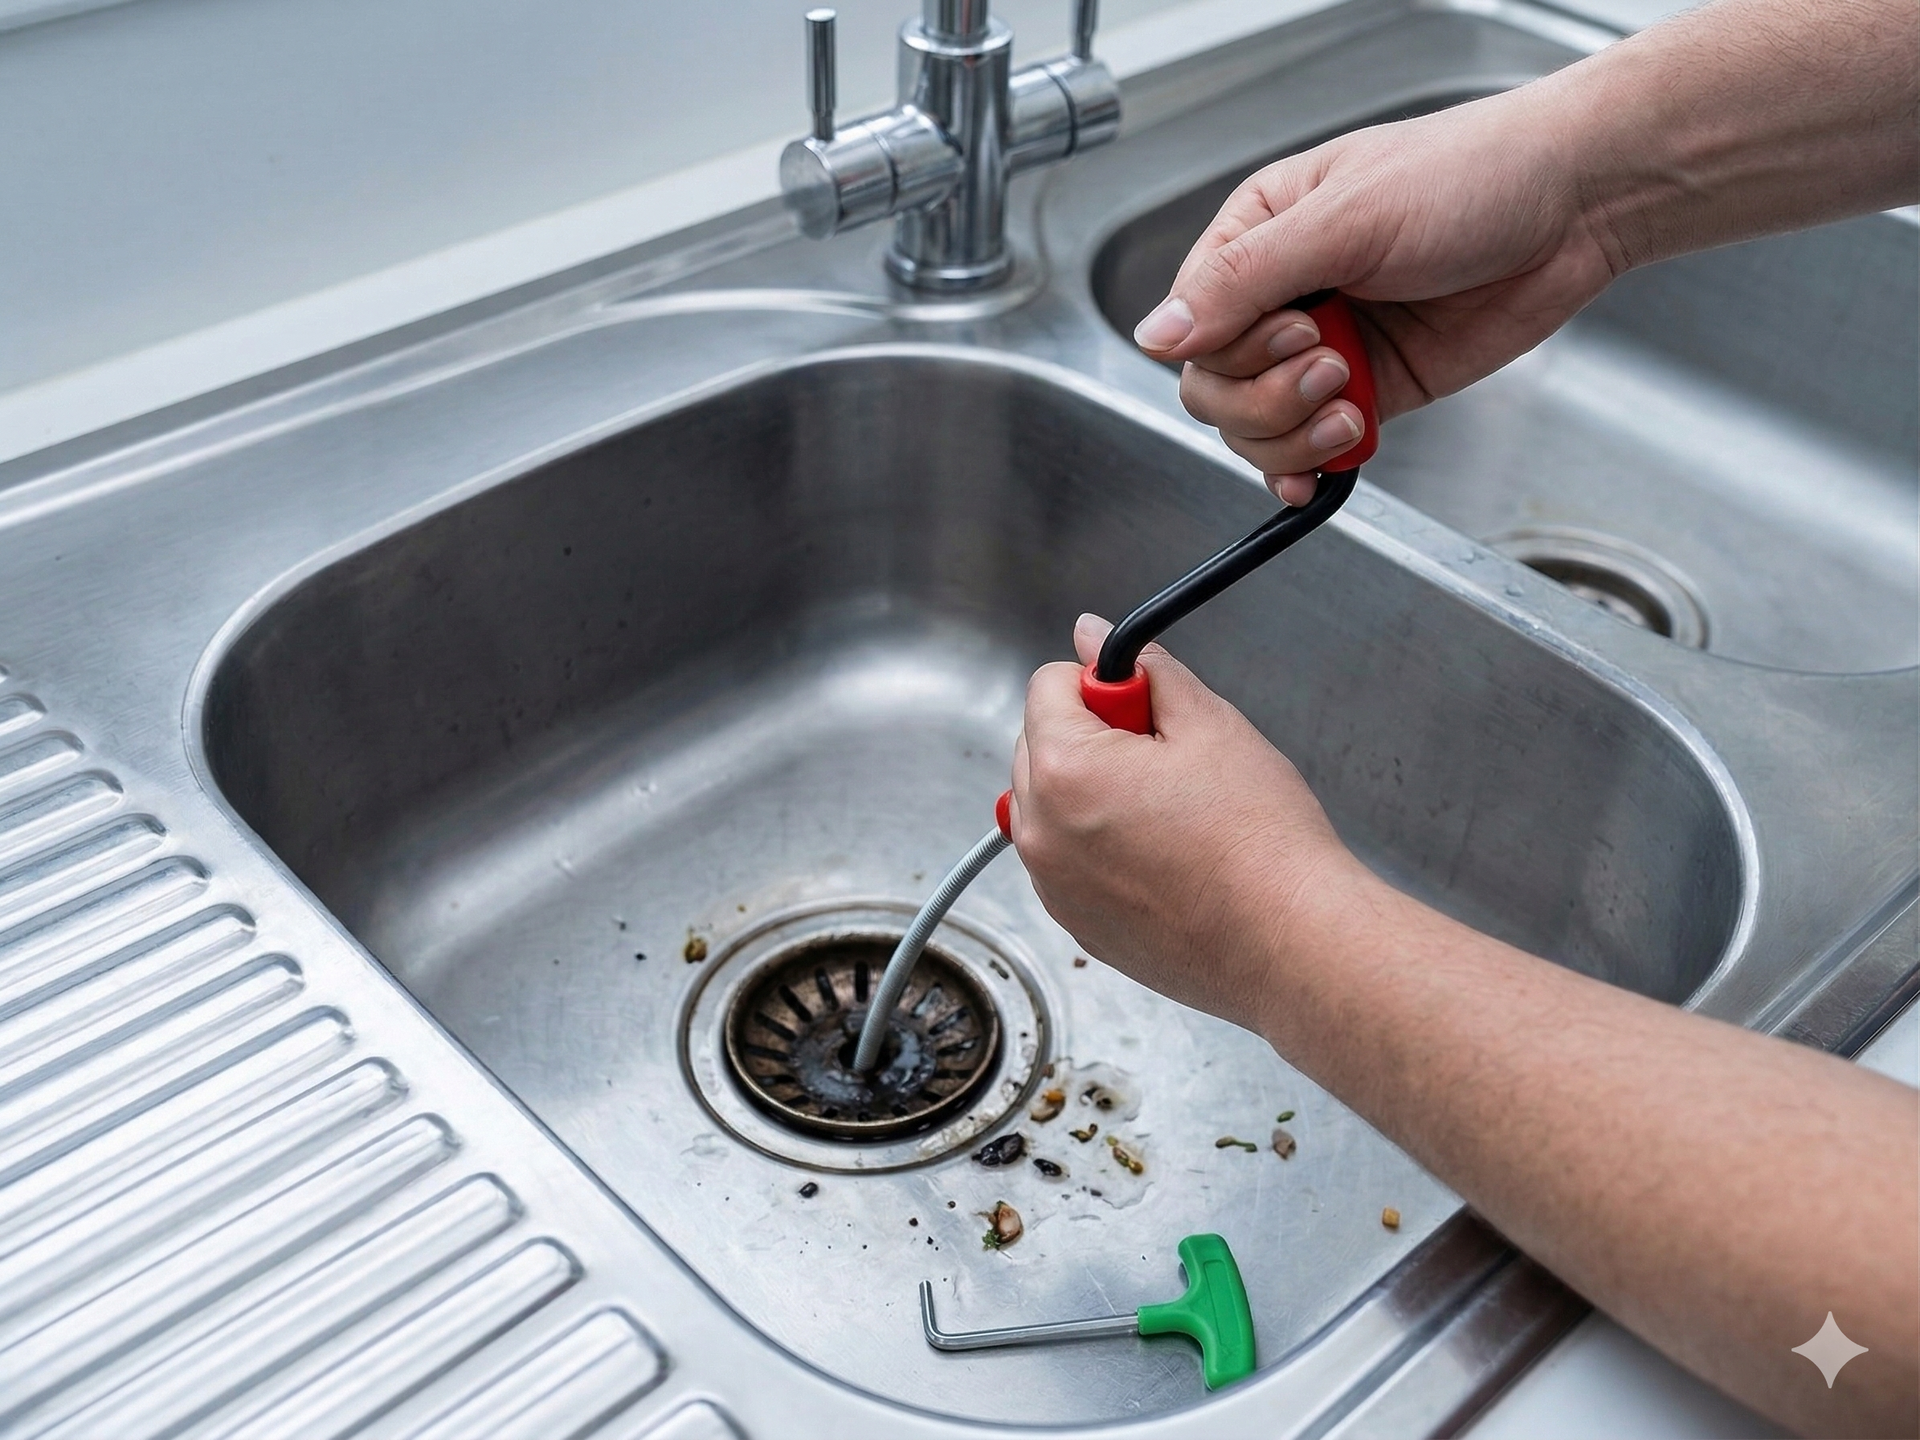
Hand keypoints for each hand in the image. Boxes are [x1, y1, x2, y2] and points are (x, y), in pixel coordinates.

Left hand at [1008, 614, 1364, 1030]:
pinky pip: (1067, 861)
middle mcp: (1040, 833)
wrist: (1290, 941)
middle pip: (1039, 744)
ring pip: (1051, 805)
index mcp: (1064, 771)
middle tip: (1168, 761)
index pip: (1047, 686)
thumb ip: (1144, 671)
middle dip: (1094, 736)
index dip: (1104, 684)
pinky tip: (1166, 857)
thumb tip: (1093, 635)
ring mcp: (1053, 887)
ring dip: (1093, 792)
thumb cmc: (1259, 841)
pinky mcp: (1077, 925)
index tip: (1147, 707)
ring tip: (1172, 815)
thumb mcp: (1210, 724)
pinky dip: (1099, 847)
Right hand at [1133, 84, 1620, 504]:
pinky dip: (1312, 468)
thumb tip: (1157, 335)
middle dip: (1267, 398)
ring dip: (1295, 435)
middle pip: (1214, 389)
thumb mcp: (1346, 219)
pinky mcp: (1369, 391)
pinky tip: (1327, 468)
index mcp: (1257, 237)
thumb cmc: (1471, 178)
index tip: (1298, 330)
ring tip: (1356, 403)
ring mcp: (1323, 349)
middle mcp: (1281, 296)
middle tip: (1334, 366)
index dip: (1234, 350)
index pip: (1193, 328)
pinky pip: (1310, 449)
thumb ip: (1244, 281)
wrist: (1573, 209)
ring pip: (1255, 429)